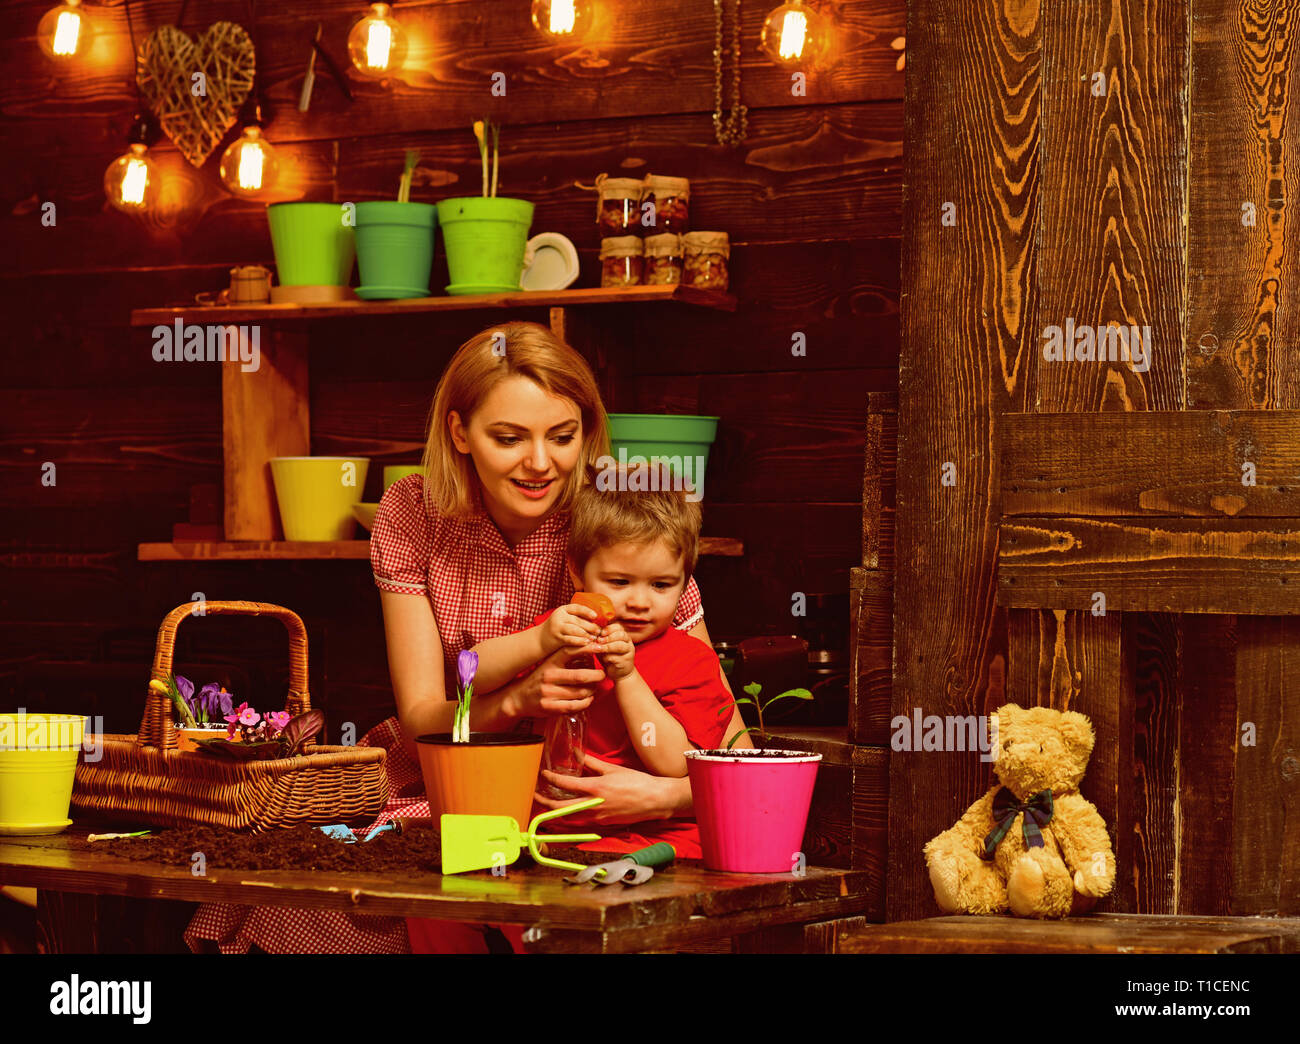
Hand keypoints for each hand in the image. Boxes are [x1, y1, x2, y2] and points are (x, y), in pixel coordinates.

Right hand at [505, 645, 605, 718]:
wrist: (517, 698)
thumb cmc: (537, 679)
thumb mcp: (547, 664)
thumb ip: (563, 658)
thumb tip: (589, 650)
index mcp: (549, 663)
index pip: (569, 652)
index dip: (586, 648)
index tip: (599, 647)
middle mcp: (549, 677)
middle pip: (579, 676)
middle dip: (596, 675)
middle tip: (603, 674)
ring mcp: (549, 693)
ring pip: (579, 693)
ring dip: (592, 691)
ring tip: (595, 688)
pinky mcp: (550, 707)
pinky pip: (574, 706)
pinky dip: (585, 703)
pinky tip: (588, 699)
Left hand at [533, 753, 676, 823]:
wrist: (655, 800)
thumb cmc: (637, 782)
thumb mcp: (612, 769)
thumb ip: (592, 762)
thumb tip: (577, 754)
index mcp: (596, 788)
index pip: (566, 785)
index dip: (551, 779)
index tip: (543, 774)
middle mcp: (594, 805)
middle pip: (561, 808)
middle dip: (545, 803)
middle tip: (536, 795)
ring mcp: (598, 817)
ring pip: (570, 817)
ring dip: (557, 811)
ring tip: (548, 803)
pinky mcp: (603, 823)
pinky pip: (582, 821)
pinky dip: (572, 816)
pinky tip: (569, 810)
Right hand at [544, 604, 599, 654]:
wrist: (539, 639)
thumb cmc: (556, 629)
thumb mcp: (563, 619)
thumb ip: (575, 617)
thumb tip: (595, 620)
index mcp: (562, 610)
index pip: (576, 608)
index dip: (587, 611)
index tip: (595, 616)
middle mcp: (559, 617)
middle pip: (577, 620)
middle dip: (590, 626)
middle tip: (599, 631)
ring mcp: (557, 627)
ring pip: (575, 630)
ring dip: (586, 634)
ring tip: (594, 637)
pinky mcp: (556, 638)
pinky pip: (570, 639)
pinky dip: (579, 641)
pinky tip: (586, 643)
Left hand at [594, 622, 634, 680]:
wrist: (618, 673)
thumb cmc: (609, 657)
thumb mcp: (604, 646)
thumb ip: (600, 640)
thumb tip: (590, 634)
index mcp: (623, 636)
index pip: (618, 627)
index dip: (609, 628)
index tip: (600, 633)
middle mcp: (628, 642)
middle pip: (621, 634)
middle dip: (608, 637)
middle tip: (598, 640)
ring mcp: (629, 652)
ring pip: (620, 646)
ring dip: (607, 647)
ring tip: (597, 649)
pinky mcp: (626, 662)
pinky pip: (618, 658)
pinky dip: (609, 657)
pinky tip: (603, 659)